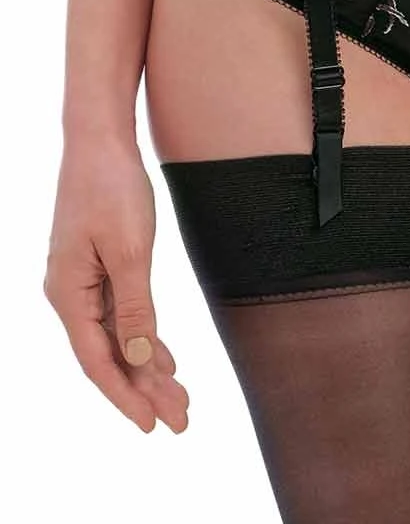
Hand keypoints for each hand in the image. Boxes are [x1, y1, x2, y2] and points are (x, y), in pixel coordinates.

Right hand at [43, 136, 188, 432]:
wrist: (100, 142)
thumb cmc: (112, 189)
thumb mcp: (130, 252)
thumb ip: (134, 308)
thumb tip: (140, 359)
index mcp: (68, 295)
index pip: (97, 361)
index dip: (125, 396)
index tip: (151, 426)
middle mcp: (70, 294)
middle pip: (110, 355)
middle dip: (145, 390)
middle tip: (181, 420)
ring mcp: (83, 281)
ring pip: (118, 337)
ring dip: (148, 367)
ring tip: (179, 398)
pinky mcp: (99, 266)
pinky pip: (121, 314)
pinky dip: (144, 337)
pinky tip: (163, 357)